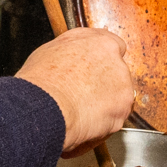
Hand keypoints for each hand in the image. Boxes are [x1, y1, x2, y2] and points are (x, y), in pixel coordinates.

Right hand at [16, 27, 135, 155]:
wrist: (46, 108)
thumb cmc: (43, 80)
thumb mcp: (52, 49)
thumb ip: (73, 48)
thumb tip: (73, 52)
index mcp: (102, 44)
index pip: (114, 46)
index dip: (101, 59)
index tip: (94, 67)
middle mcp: (118, 64)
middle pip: (116, 73)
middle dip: (103, 82)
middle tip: (82, 90)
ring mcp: (123, 90)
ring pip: (117, 97)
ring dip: (104, 102)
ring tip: (79, 107)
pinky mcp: (121, 113)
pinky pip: (113, 118)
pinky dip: (102, 122)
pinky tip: (83, 120)